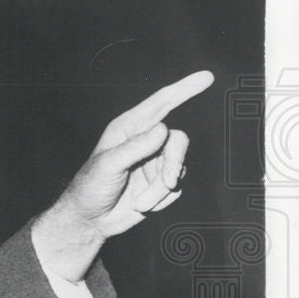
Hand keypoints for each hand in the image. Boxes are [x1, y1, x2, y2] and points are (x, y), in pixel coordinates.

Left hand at [32, 71, 213, 281]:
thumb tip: (163, 129)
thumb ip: (135, 148)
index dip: (184, 89)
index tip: (207, 77)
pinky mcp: (160, 183)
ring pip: (179, 168)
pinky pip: (176, 189)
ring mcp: (154, 163)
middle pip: (178, 140)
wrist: (90, 220)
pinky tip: (141, 205)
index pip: (161, 103)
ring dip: (160, 190)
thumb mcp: (108, 165)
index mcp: (129, 128)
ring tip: (139, 202)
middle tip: (167, 182)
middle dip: (174, 163)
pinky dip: (161, 200)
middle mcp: (145, 141)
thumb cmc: (90, 187)